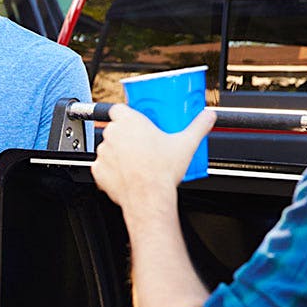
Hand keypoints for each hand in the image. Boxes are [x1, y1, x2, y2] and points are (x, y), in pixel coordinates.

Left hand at [91, 104, 213, 213]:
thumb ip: (199, 126)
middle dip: (126, 135)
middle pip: (116, 128)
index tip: (136, 120)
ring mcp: (103, 153)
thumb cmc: (162, 172)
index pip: (119, 108)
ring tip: (136, 160)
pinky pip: (102, 166)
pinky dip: (111, 169)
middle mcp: (113, 134)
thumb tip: (208, 116)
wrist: (149, 198)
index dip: (127, 114)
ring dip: (118, 152)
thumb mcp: (186, 144)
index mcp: (129, 122)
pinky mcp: (98, 171)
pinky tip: (125, 173)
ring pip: (109, 147)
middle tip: (142, 143)